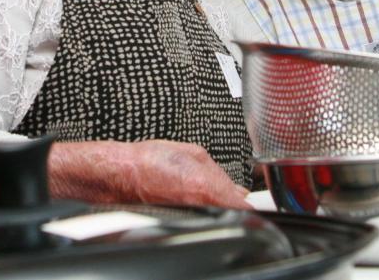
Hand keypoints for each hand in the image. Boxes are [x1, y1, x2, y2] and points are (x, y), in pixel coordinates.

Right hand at [49, 139, 250, 208]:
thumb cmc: (147, 161)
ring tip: (203, 193)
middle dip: (237, 205)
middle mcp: (199, 209)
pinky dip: (201, 212)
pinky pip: (199, 220)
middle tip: (233, 194)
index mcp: (207, 189)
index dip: (257, 205)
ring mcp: (188, 220)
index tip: (260, 200)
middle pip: (233, 215)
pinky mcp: (177, 224)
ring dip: (218, 208)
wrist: (119, 174)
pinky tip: (190, 200)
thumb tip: (236, 188)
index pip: (246, 208)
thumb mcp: (192, 153)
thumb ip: (219, 172)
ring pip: (216, 218)